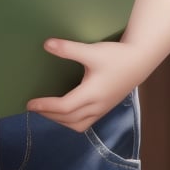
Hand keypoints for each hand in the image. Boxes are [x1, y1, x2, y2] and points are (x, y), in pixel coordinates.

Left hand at [27, 38, 142, 132]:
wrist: (139, 60)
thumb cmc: (116, 56)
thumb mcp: (92, 50)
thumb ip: (69, 49)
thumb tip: (46, 44)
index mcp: (92, 94)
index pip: (64, 107)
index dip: (46, 106)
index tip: (30, 104)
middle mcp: (96, 106)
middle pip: (69, 119)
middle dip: (49, 115)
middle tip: (33, 108)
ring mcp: (102, 108)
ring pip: (78, 124)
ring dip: (61, 121)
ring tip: (47, 111)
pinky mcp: (105, 106)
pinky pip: (85, 122)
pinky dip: (72, 120)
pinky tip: (66, 111)